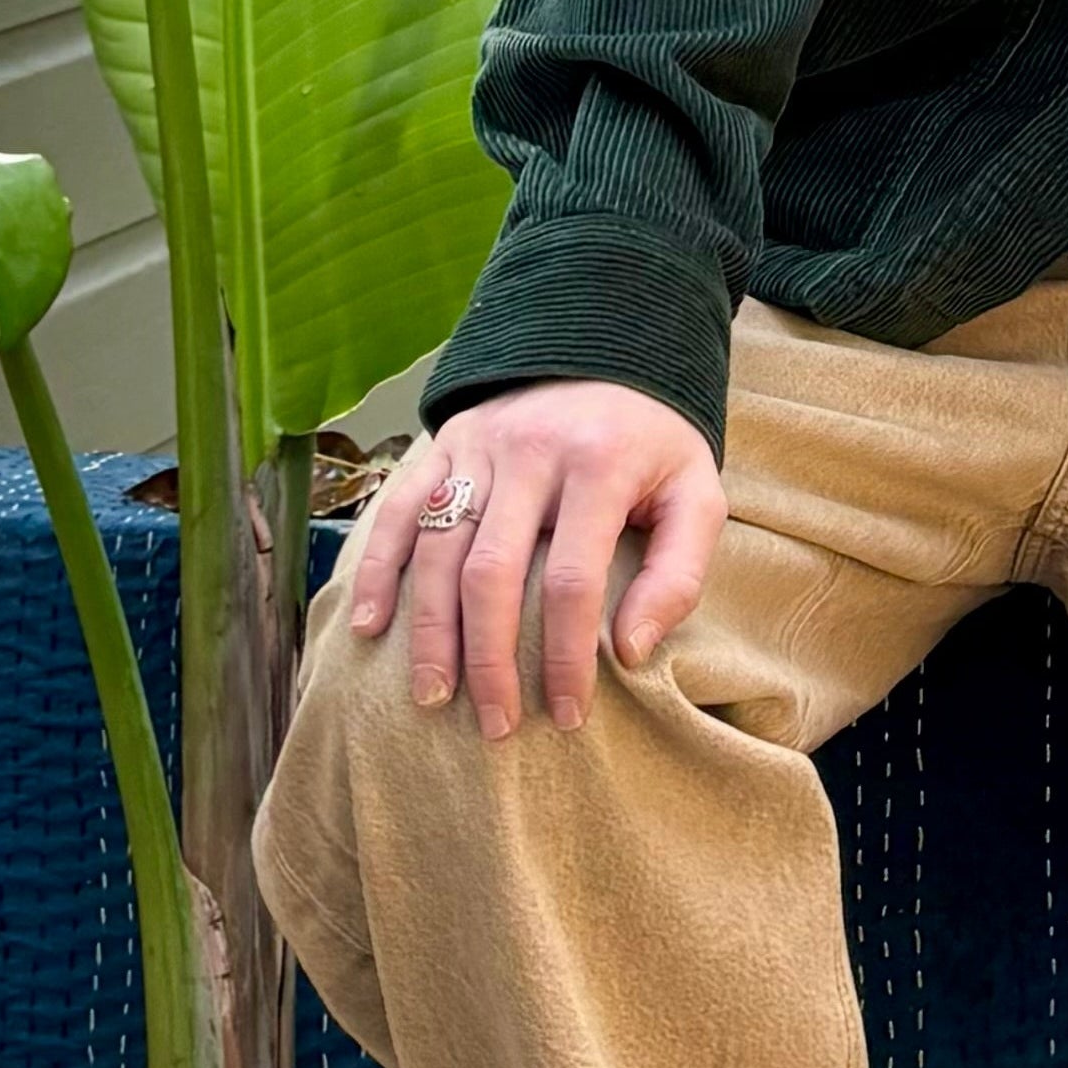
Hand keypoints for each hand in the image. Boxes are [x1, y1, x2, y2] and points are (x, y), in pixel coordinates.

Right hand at [345, 381, 725, 738]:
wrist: (612, 343)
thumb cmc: (656, 440)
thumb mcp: (697, 492)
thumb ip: (678, 570)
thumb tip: (631, 650)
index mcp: (601, 463)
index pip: (573, 579)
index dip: (567, 656)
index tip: (569, 713)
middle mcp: (531, 450)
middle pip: (492, 572)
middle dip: (489, 659)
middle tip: (496, 723)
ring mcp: (478, 444)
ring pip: (438, 550)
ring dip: (431, 631)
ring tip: (435, 695)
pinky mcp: (444, 442)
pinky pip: (398, 510)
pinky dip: (378, 570)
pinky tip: (370, 627)